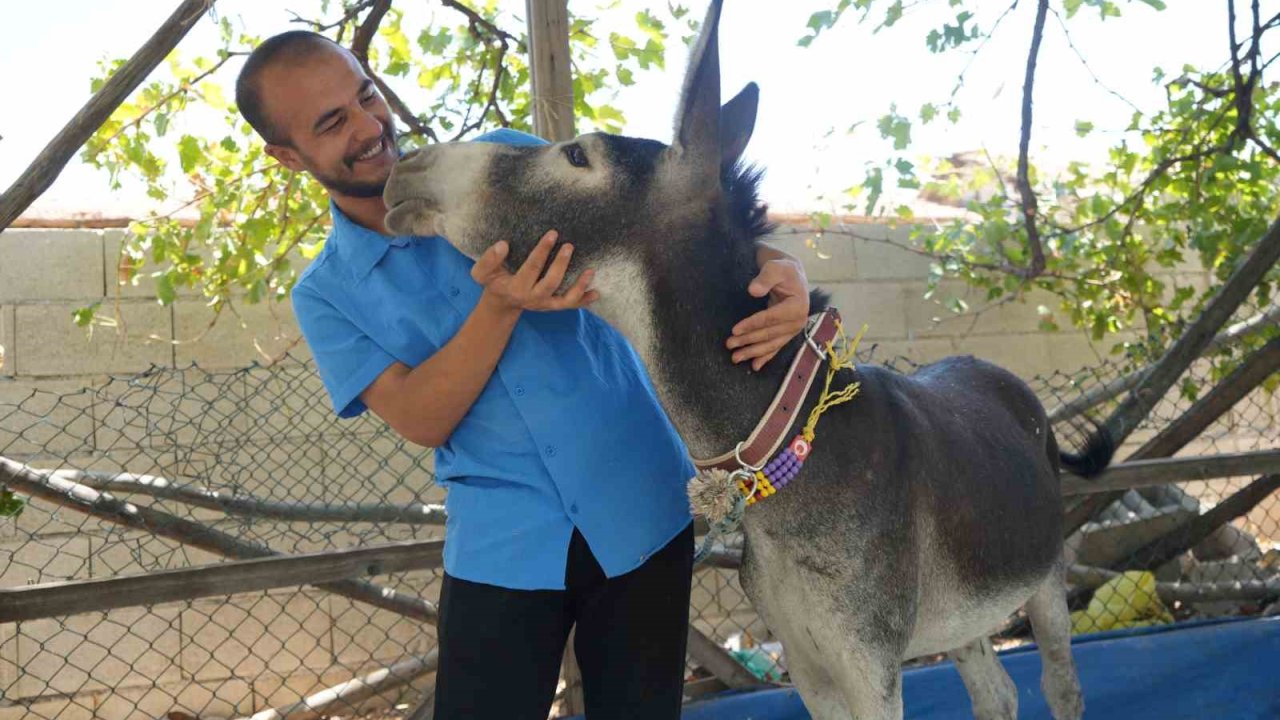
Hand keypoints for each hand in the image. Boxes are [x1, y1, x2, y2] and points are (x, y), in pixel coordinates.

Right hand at [471, 230, 598, 310]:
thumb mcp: (482, 273)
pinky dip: (584, 300)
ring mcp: (545, 304)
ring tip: (590, 271)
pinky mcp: (554, 306)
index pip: (532, 268)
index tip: (552, 234)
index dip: (542, 251)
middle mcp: (533, 298)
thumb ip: (488, 259)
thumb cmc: (494, 281)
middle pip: (551, 282)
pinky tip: (596, 292)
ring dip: (579, 286)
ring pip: (566, 299)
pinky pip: (571, 305)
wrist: (502, 301)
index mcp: (516, 288)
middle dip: (561, 264)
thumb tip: (503, 244)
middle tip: (569, 245)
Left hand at [726, 258, 809, 369]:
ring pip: (771, 344)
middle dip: (748, 341)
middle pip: (769, 334)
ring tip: (735, 358)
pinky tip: (754, 366)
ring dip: (753, 352)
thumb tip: (753, 290)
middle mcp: (798, 321)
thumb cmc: (782, 269)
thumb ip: (765, 278)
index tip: (734, 330)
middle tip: (729, 345)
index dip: (752, 325)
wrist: (792, 274)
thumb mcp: (775, 267)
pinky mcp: (788, 333)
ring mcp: (793, 330)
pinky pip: (776, 347)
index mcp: (797, 306)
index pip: (771, 318)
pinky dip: (765, 357)